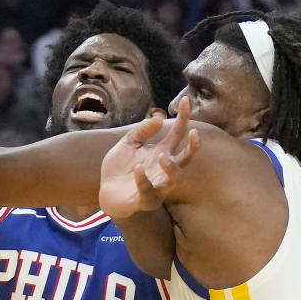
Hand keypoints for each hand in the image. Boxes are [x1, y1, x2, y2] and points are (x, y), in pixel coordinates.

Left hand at [99, 96, 198, 218]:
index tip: (185, 100)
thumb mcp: (128, 144)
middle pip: (186, 158)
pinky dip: (143, 179)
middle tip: (194, 133)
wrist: (106, 193)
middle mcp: (164, 169)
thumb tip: (158, 118)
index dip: (183, 117)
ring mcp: (157, 185)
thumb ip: (141, 131)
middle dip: (193, 147)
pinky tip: (138, 169)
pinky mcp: (145, 198)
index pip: (177, 134)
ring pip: (174, 179)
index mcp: (162, 153)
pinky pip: (148, 189)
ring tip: (163, 157)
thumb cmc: (119, 168)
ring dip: (171, 168)